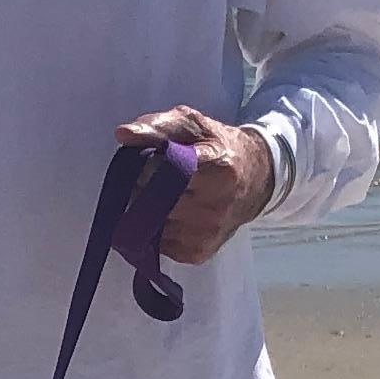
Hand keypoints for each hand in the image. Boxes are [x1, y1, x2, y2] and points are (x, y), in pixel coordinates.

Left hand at [112, 106, 276, 266]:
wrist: (256, 180)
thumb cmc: (218, 148)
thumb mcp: (194, 125)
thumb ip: (158, 125)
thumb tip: (123, 134)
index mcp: (218, 167)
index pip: (166, 169)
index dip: (149, 164)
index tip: (149, 158)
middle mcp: (216, 204)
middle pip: (153, 199)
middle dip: (142, 187)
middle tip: (153, 177)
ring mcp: (206, 232)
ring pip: (150, 223)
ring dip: (146, 210)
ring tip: (163, 195)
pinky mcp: (197, 253)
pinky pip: (156, 243)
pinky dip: (154, 229)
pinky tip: (169, 215)